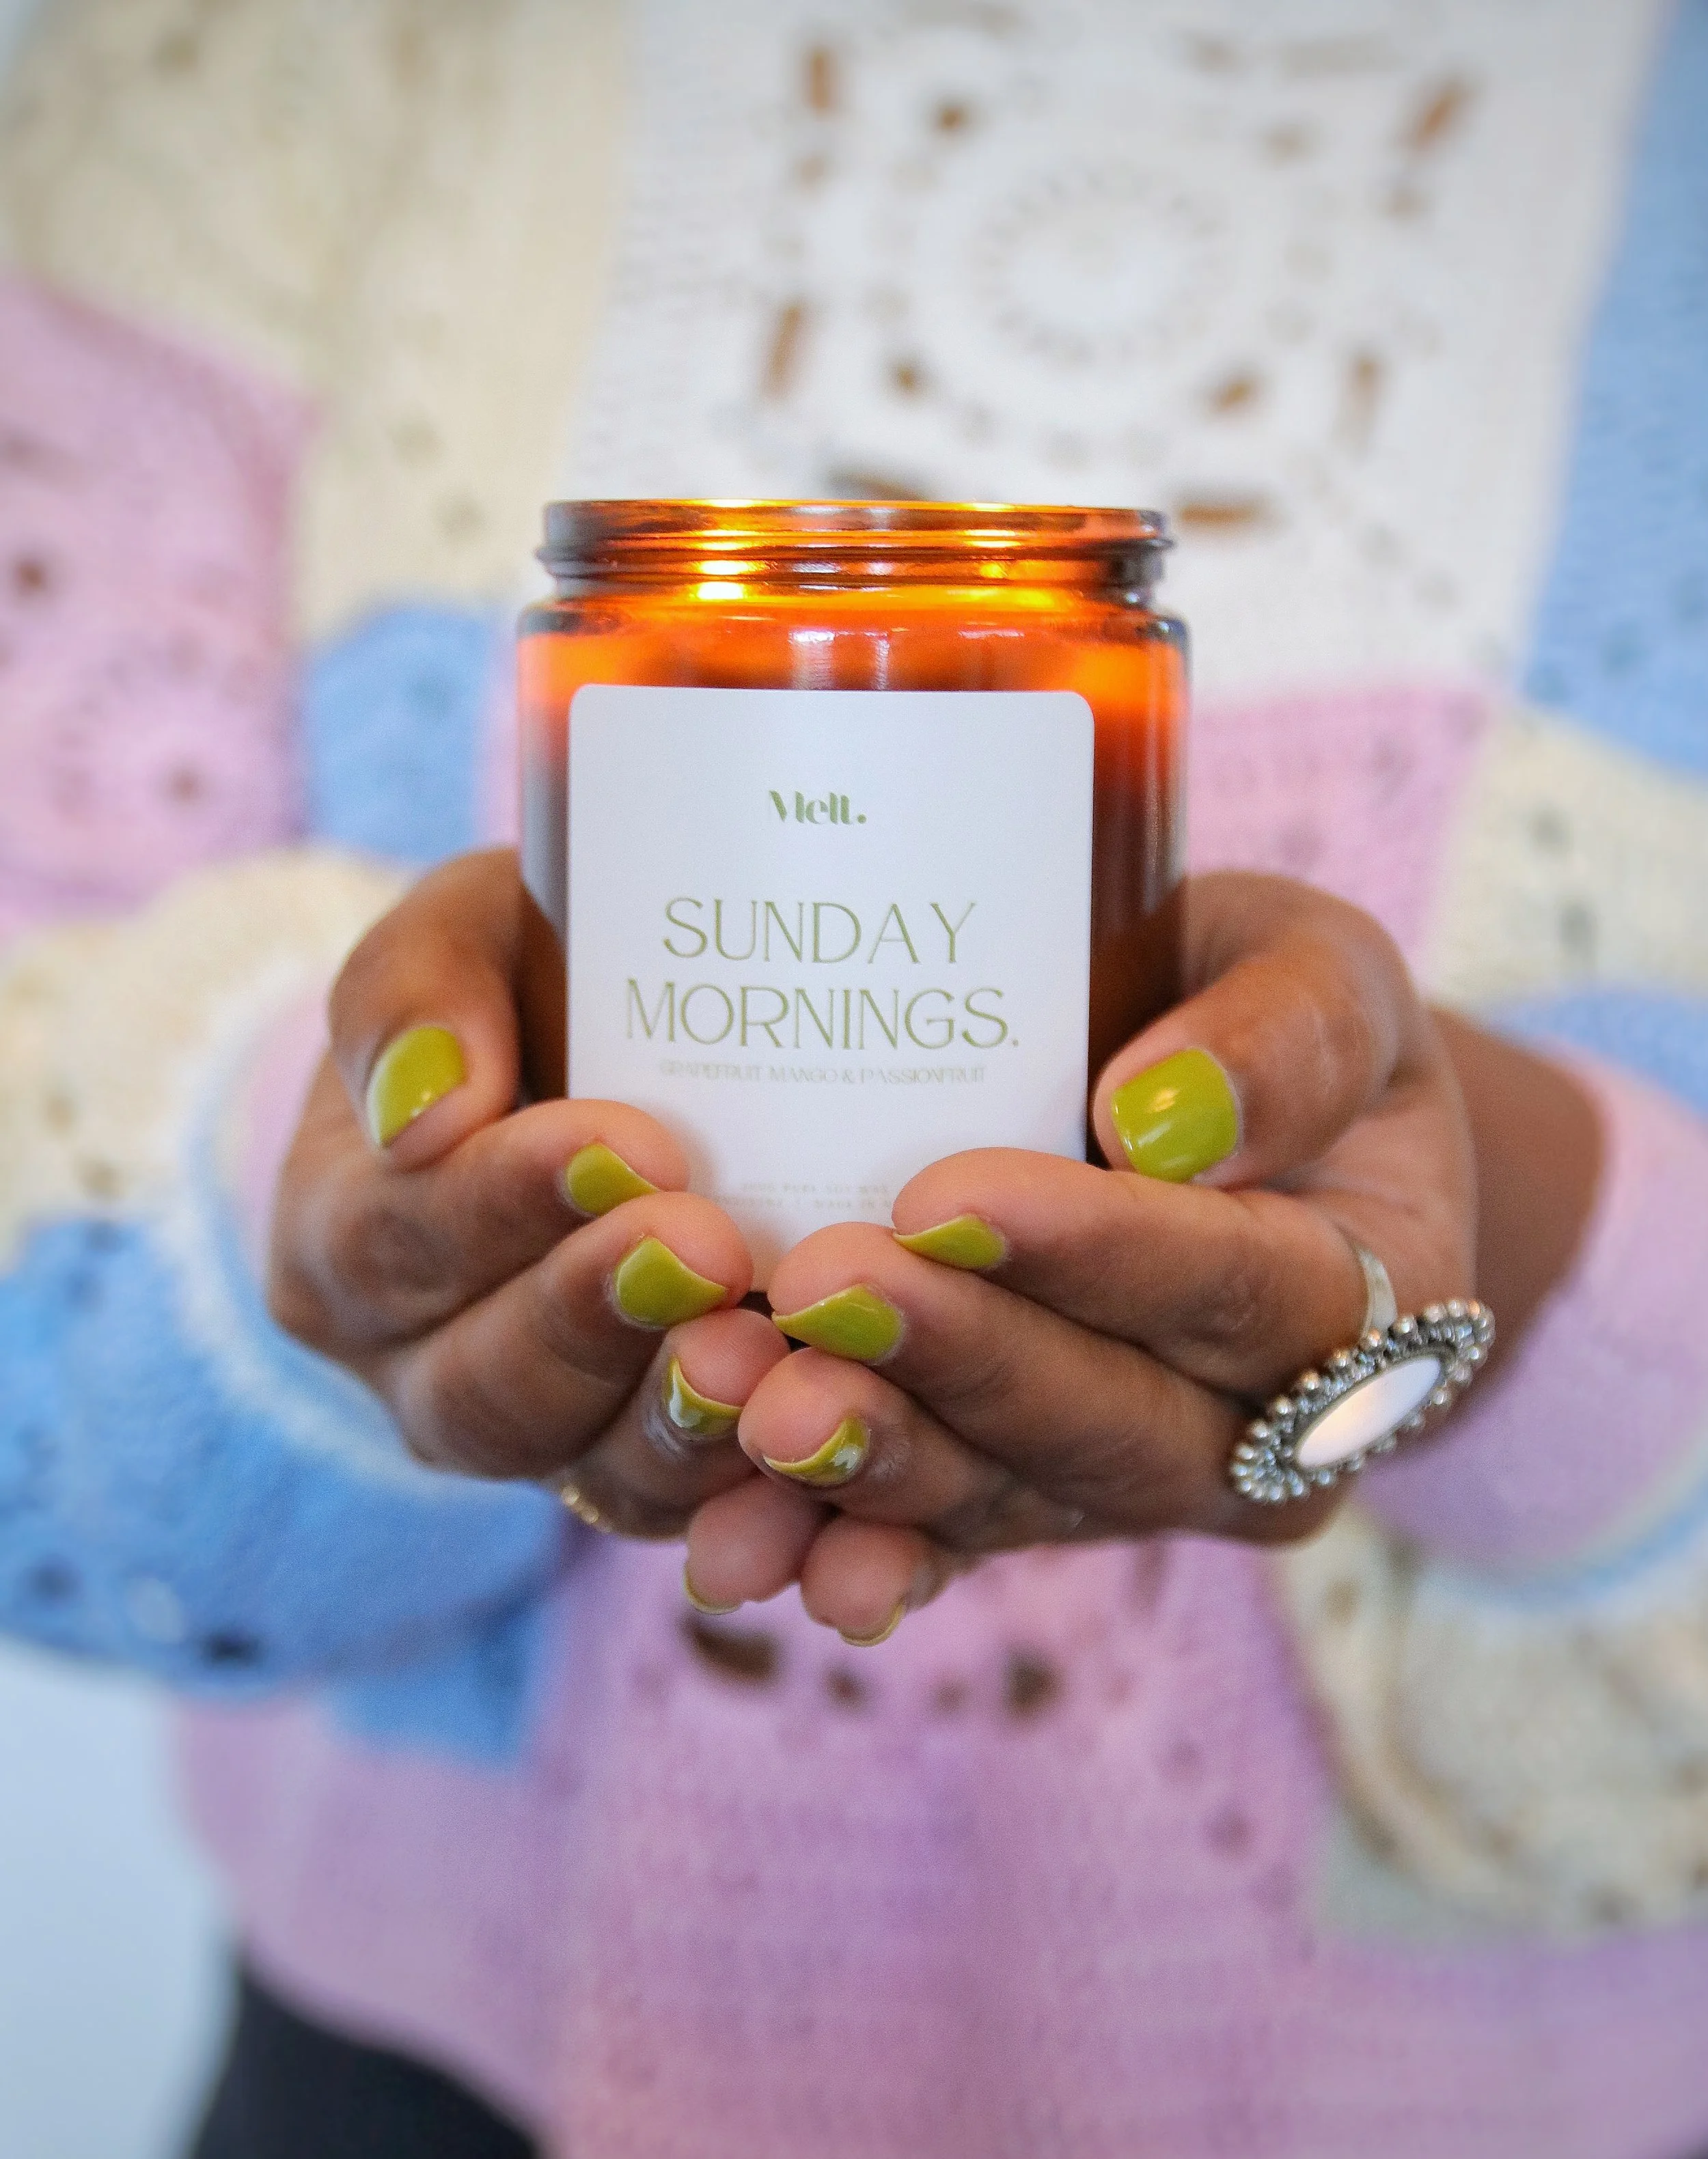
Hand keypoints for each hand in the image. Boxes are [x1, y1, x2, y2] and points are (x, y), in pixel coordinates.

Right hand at [267, 850, 789, 1533]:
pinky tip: (834, 1444)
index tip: (623, 1145)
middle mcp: (425, 1371)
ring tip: (762, 1351)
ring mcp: (548, 1444)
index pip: (400, 1239)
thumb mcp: (457, 939)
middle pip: (489, 1388)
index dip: (506, 1202)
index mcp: (345, 1241)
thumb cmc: (523, 987)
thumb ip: (416, 991)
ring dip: (682, 1421)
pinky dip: (767, 1493)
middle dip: (599, 1318)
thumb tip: (427, 1108)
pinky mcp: (656, 1480)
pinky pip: (703, 1516)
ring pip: (595, 1472)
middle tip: (709, 1247)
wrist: (610, 1068)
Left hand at [684, 872, 1482, 1637]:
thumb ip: (1288, 1034)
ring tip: (761, 1410)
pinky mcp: (1032, 1505)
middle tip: (820, 1286)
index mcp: (1362, 1299)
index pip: (1233, 1288)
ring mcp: (1138, 1488)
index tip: (949, 1197)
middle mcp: (1261, 1433)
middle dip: (959, 1362)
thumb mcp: (1330, 980)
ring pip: (1012, 1500)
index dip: (1096, 1256)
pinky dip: (843, 1549)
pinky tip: (739, 1548)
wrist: (1256, 1142)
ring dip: (880, 1465)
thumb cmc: (1280, 1031)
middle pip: (1114, 1425)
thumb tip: (1167, 1115)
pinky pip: (940, 1546)